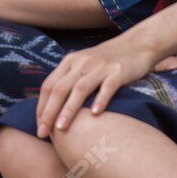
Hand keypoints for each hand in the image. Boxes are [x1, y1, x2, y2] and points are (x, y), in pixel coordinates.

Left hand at [34, 31, 159, 137]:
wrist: (137, 44)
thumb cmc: (107, 62)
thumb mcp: (83, 66)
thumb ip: (68, 81)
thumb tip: (52, 110)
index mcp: (70, 62)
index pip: (48, 86)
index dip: (41, 107)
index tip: (39, 127)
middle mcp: (82, 62)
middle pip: (60, 89)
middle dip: (49, 113)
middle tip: (43, 134)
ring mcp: (100, 66)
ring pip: (80, 89)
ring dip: (69, 109)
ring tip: (61, 129)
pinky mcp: (119, 71)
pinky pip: (108, 86)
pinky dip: (100, 99)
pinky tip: (94, 114)